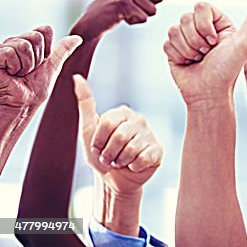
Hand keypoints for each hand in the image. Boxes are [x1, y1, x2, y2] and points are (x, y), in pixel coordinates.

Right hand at [0, 27, 81, 110]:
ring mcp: (3, 50)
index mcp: (29, 45)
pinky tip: (8, 75)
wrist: (18, 108)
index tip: (40, 64)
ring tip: (17, 75)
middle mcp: (14, 44)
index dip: (47, 48)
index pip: (44, 30)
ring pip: (24, 44)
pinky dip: (14, 66)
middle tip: (27, 72)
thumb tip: (77, 38)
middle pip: (35, 36)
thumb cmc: (31, 93)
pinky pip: (10, 52)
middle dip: (37, 58)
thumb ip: (63, 51)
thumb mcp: (51, 68)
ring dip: (26, 65)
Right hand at [73, 0, 165, 39]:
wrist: (91, 21)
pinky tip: (120, 17)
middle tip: (130, 6)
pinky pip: (143, 17)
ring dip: (140, 15)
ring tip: (124, 11)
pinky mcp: (122, 3)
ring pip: (153, 10)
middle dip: (147, 7)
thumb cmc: (111, 4)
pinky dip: (133, 21)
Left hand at [73, 75, 161, 193]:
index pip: (107, 123)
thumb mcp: (88, 129)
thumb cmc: (99, 154)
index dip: (98, 140)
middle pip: (119, 137)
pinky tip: (134, 165)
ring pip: (131, 150)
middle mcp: (139, 120)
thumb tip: (77, 77)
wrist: (113, 180)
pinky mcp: (158, 150)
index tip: (97, 147)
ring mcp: (150, 134)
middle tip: (109, 157)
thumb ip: (85, 103)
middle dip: (108, 153)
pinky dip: (133, 167)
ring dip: (120, 162)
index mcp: (122, 113)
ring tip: (121, 161)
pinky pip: (143, 159)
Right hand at [164, 1, 246, 104]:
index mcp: (217, 21)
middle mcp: (201, 26)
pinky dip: (179, 56)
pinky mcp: (173, 49)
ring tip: (199, 59)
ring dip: (188, 49)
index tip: (214, 41)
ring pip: (174, 30)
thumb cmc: (228, 70)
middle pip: (185, 18)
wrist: (209, 93)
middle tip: (207, 53)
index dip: (204, 25)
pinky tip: (189, 63)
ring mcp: (186, 37)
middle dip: (196, 40)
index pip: (200, 6)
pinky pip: (167, 43)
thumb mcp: (243, 44)